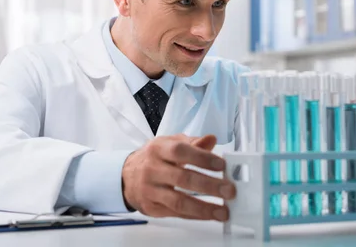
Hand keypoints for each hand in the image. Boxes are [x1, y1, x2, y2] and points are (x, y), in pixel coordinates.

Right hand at [121, 134, 235, 220]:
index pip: (181, 152)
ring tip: (223, 211)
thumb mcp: (170, 143)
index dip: (202, 158)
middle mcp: (152, 169)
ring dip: (204, 208)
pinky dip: (195, 215)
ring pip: (179, 201)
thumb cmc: (155, 158)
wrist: (126, 175)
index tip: (222, 165)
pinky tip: (209, 214)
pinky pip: (176, 213)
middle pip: (183, 179)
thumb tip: (212, 139)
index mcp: (159, 149)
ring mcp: (150, 190)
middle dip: (209, 186)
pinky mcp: (151, 207)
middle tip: (229, 190)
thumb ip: (193, 143)